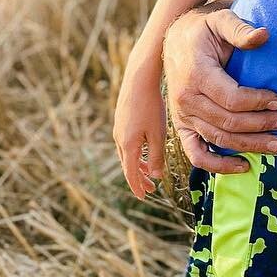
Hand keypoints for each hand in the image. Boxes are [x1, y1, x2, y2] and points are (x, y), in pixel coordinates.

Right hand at [113, 73, 166, 198]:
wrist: (139, 79)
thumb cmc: (151, 106)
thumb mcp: (157, 134)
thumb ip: (157, 156)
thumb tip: (156, 175)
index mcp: (128, 145)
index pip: (131, 173)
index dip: (138, 187)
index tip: (144, 197)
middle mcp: (119, 139)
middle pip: (128, 166)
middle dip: (138, 178)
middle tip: (149, 190)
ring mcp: (119, 128)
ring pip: (127, 154)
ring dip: (138, 165)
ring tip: (150, 171)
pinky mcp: (121, 119)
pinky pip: (127, 143)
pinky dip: (136, 153)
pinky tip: (145, 149)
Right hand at [163, 6, 276, 173]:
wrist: (176, 40)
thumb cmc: (204, 30)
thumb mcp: (220, 20)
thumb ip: (240, 29)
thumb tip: (264, 35)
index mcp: (196, 74)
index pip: (232, 99)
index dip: (258, 102)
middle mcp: (186, 99)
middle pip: (228, 122)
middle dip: (261, 125)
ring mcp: (182, 116)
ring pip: (219, 140)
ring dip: (250, 146)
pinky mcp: (182, 126)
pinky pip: (196, 154)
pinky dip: (218, 166)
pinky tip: (243, 166)